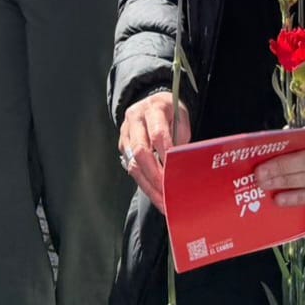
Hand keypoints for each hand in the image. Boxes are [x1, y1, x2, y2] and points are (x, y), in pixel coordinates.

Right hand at [119, 91, 191, 212]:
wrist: (152, 102)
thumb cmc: (171, 112)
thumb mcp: (181, 118)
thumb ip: (180, 138)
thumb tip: (182, 166)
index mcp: (153, 108)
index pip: (158, 134)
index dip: (166, 154)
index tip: (175, 172)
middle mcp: (135, 119)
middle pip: (141, 151)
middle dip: (155, 175)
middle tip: (168, 192)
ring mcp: (126, 133)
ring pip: (133, 163)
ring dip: (148, 185)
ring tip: (162, 201)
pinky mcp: (122, 145)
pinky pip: (131, 167)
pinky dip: (144, 183)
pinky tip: (155, 195)